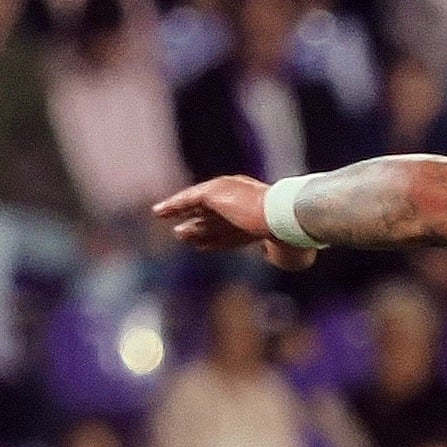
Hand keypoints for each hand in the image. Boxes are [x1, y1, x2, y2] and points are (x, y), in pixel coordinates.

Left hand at [153, 175, 316, 270]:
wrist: (281, 217)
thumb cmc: (286, 232)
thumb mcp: (282, 241)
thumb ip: (275, 245)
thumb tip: (273, 254)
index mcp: (255, 211)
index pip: (231, 226)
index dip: (217, 238)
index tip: (203, 246)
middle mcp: (239, 197)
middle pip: (215, 217)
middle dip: (200, 227)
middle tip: (183, 235)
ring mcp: (226, 193)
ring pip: (200, 211)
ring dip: (188, 222)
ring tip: (177, 233)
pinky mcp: (213, 192)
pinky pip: (188, 200)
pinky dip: (173, 205)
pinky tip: (159, 212)